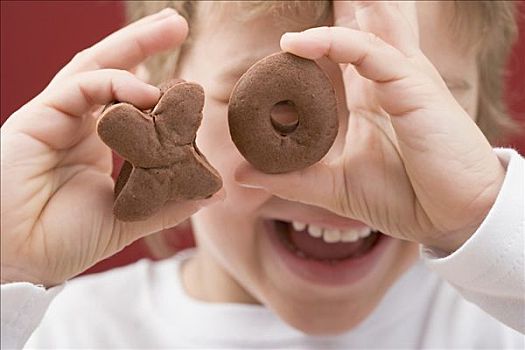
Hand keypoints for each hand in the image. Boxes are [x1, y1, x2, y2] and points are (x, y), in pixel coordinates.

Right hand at [1, 8, 221, 286]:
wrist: (20, 259)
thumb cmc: (64, 241)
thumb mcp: (129, 220)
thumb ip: (168, 204)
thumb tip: (213, 194)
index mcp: (97, 146)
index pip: (130, 104)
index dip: (159, 89)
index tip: (191, 88)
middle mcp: (77, 125)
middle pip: (112, 72)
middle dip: (144, 45)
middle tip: (178, 23)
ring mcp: (56, 118)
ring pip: (95, 67)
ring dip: (134, 45)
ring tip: (172, 27)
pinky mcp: (38, 118)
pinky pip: (79, 87)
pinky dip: (115, 83)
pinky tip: (147, 90)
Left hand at [235, 2, 504, 252]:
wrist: (449, 220)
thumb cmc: (402, 198)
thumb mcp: (334, 187)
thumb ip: (290, 177)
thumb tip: (241, 173)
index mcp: (371, 96)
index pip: (343, 49)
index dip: (319, 35)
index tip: (284, 35)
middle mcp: (386, 79)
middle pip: (361, 26)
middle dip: (344, 6)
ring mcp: (401, 79)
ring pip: (367, 27)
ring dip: (343, 7)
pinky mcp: (413, 87)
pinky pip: (370, 53)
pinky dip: (334, 43)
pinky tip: (296, 44)